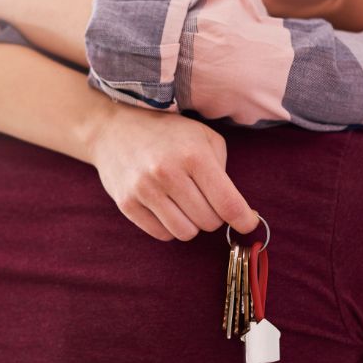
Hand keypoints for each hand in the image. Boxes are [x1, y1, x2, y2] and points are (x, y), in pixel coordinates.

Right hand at [86, 106, 257, 241]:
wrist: (114, 128)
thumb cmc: (167, 133)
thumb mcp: (203, 137)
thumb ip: (223, 171)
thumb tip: (239, 212)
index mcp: (194, 155)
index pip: (228, 204)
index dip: (244, 220)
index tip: (248, 223)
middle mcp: (168, 173)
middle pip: (209, 222)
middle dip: (214, 216)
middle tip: (206, 200)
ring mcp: (144, 190)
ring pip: (186, 233)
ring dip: (192, 224)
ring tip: (185, 205)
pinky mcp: (127, 203)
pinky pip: (161, 234)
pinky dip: (169, 226)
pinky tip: (166, 208)